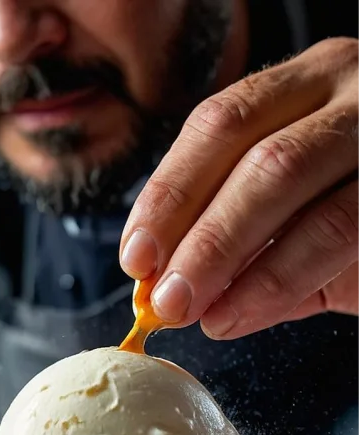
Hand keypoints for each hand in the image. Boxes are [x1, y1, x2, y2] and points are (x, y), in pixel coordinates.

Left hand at [119, 37, 358, 339]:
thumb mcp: (295, 221)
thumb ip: (241, 249)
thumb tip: (174, 294)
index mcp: (303, 86)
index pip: (217, 126)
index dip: (167, 194)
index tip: (134, 257)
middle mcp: (347, 90)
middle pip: (252, 153)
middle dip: (195, 233)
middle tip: (162, 299)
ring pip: (288, 178)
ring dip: (225, 254)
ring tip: (193, 311)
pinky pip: (339, 227)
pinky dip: (279, 277)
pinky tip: (241, 311)